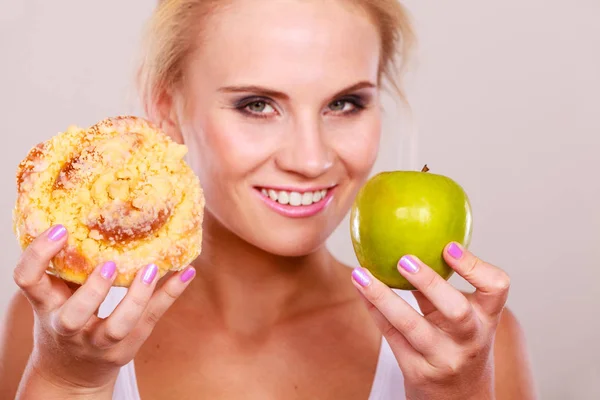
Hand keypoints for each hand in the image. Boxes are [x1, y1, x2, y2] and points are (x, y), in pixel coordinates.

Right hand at [13, 225, 195, 393]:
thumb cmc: (66, 318)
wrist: (71, 372)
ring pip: (117, 326)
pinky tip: (186, 272)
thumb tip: (92, 215)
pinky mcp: (126, 348)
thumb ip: (68, 267)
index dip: (38, 256)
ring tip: (151, 269)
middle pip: (73, 316)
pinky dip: (170, 294)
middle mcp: (68, 327)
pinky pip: (151, 319)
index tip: (60, 229)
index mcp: (46, 305)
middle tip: (110, 263)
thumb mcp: (56, 296)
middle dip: (92, 291)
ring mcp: (98, 342)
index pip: (28, 281)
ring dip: (136, 297)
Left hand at [351, 242, 509, 399]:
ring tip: (362, 274)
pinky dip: (374, 310)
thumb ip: (441, 289)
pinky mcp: (419, 373)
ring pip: (413, 327)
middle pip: (458, 311)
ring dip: (384, 297)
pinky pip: (392, 336)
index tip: (448, 246)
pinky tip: (361, 289)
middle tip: (404, 258)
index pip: (497, 289)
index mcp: (486, 319)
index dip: (475, 266)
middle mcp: (471, 340)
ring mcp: (445, 360)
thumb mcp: (461, 321)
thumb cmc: (457, 346)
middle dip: (431, 283)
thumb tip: (409, 241)